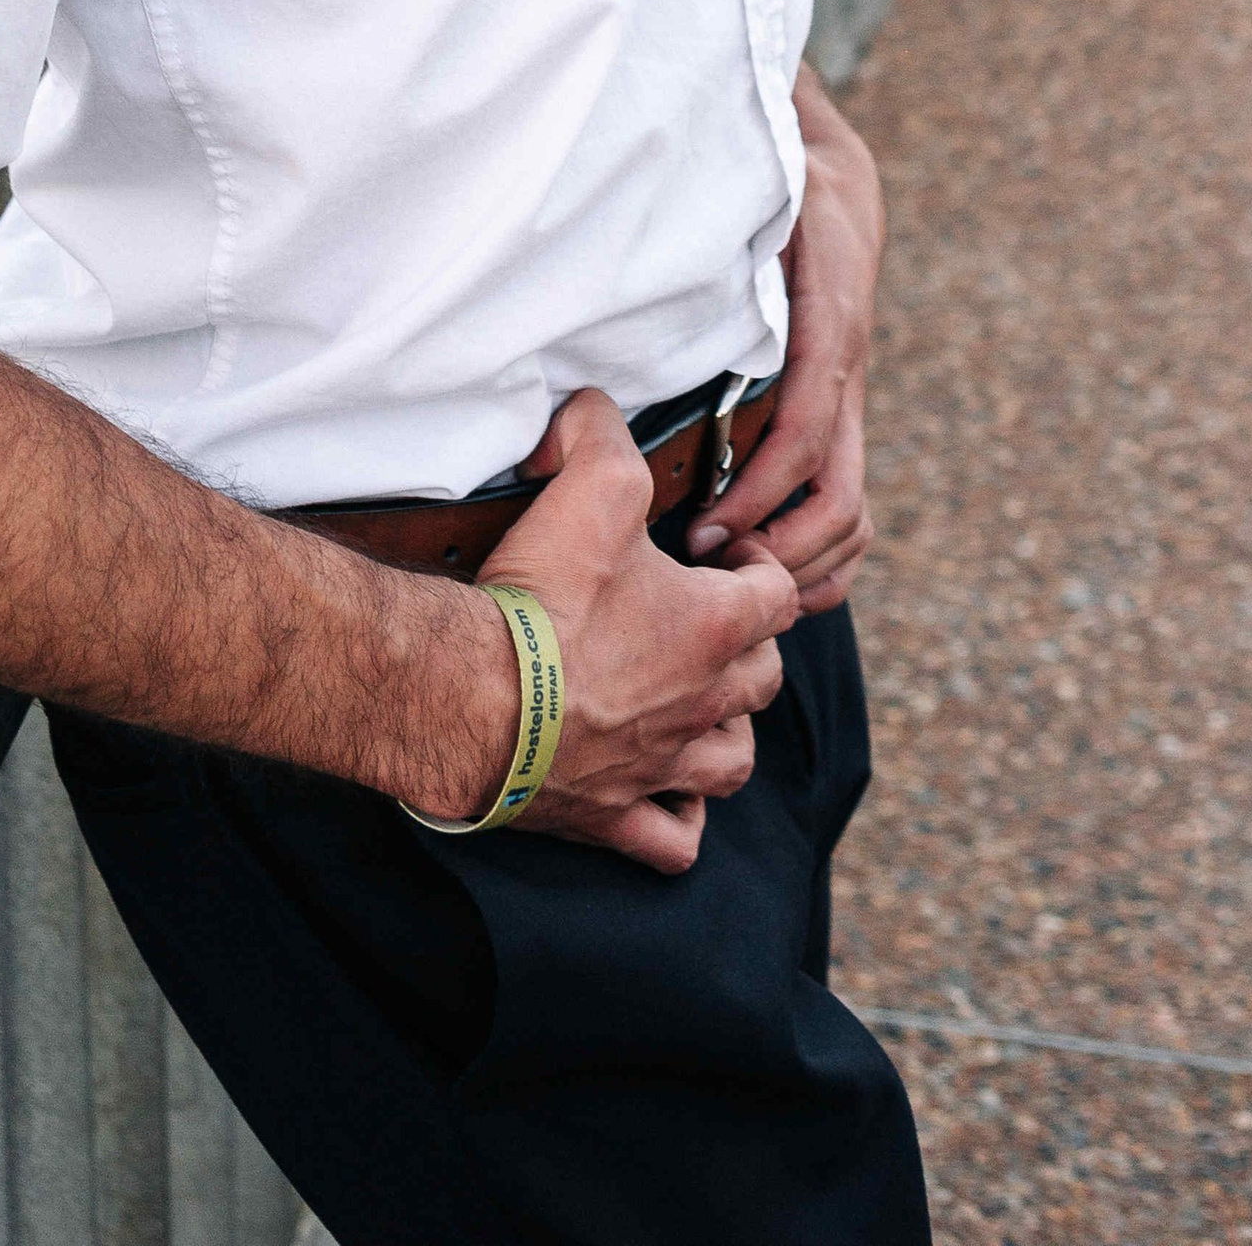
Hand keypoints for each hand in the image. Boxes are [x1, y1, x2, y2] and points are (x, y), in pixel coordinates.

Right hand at [455, 388, 798, 874]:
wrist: (470, 697)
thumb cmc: (541, 597)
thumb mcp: (588, 480)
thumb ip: (601, 430)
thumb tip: (593, 409)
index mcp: (714, 627)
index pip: (781, 595)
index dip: (761, 567)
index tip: (722, 553)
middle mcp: (703, 702)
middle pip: (765, 680)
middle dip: (747, 647)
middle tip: (702, 620)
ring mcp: (662, 768)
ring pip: (732, 763)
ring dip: (726, 734)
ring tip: (695, 707)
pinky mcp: (612, 816)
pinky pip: (672, 841)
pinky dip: (676, 823)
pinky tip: (660, 795)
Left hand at [684, 72, 882, 615]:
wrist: (841, 188)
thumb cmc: (784, 198)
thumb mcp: (759, 207)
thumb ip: (716, 243)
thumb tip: (650, 265)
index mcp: (824, 332)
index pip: (801, 437)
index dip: (755, 495)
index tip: (702, 536)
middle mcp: (843, 378)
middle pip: (839, 499)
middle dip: (778, 551)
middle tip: (707, 577)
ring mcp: (848, 403)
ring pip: (855, 513)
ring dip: (805, 564)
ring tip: (732, 588)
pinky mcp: (841, 416)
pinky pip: (851, 503)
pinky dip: (824, 555)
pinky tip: (772, 575)